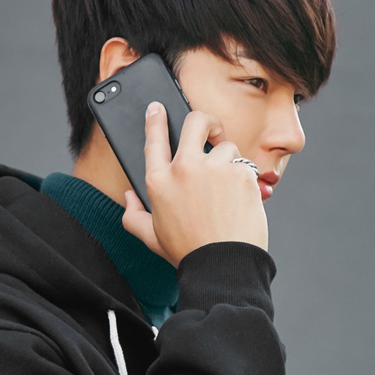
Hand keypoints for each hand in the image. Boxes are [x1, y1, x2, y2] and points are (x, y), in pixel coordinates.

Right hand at [122, 100, 268, 263]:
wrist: (224, 266)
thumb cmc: (189, 252)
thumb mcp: (152, 238)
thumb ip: (133, 215)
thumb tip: (129, 196)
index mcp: (159, 181)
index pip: (154, 139)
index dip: (156, 119)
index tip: (158, 108)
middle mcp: (184, 168)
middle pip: (195, 121)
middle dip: (205, 121)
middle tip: (212, 132)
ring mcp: (214, 168)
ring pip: (226, 147)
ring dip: (229, 162)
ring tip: (227, 191)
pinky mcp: (240, 173)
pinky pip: (245, 166)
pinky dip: (245, 180)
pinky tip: (240, 200)